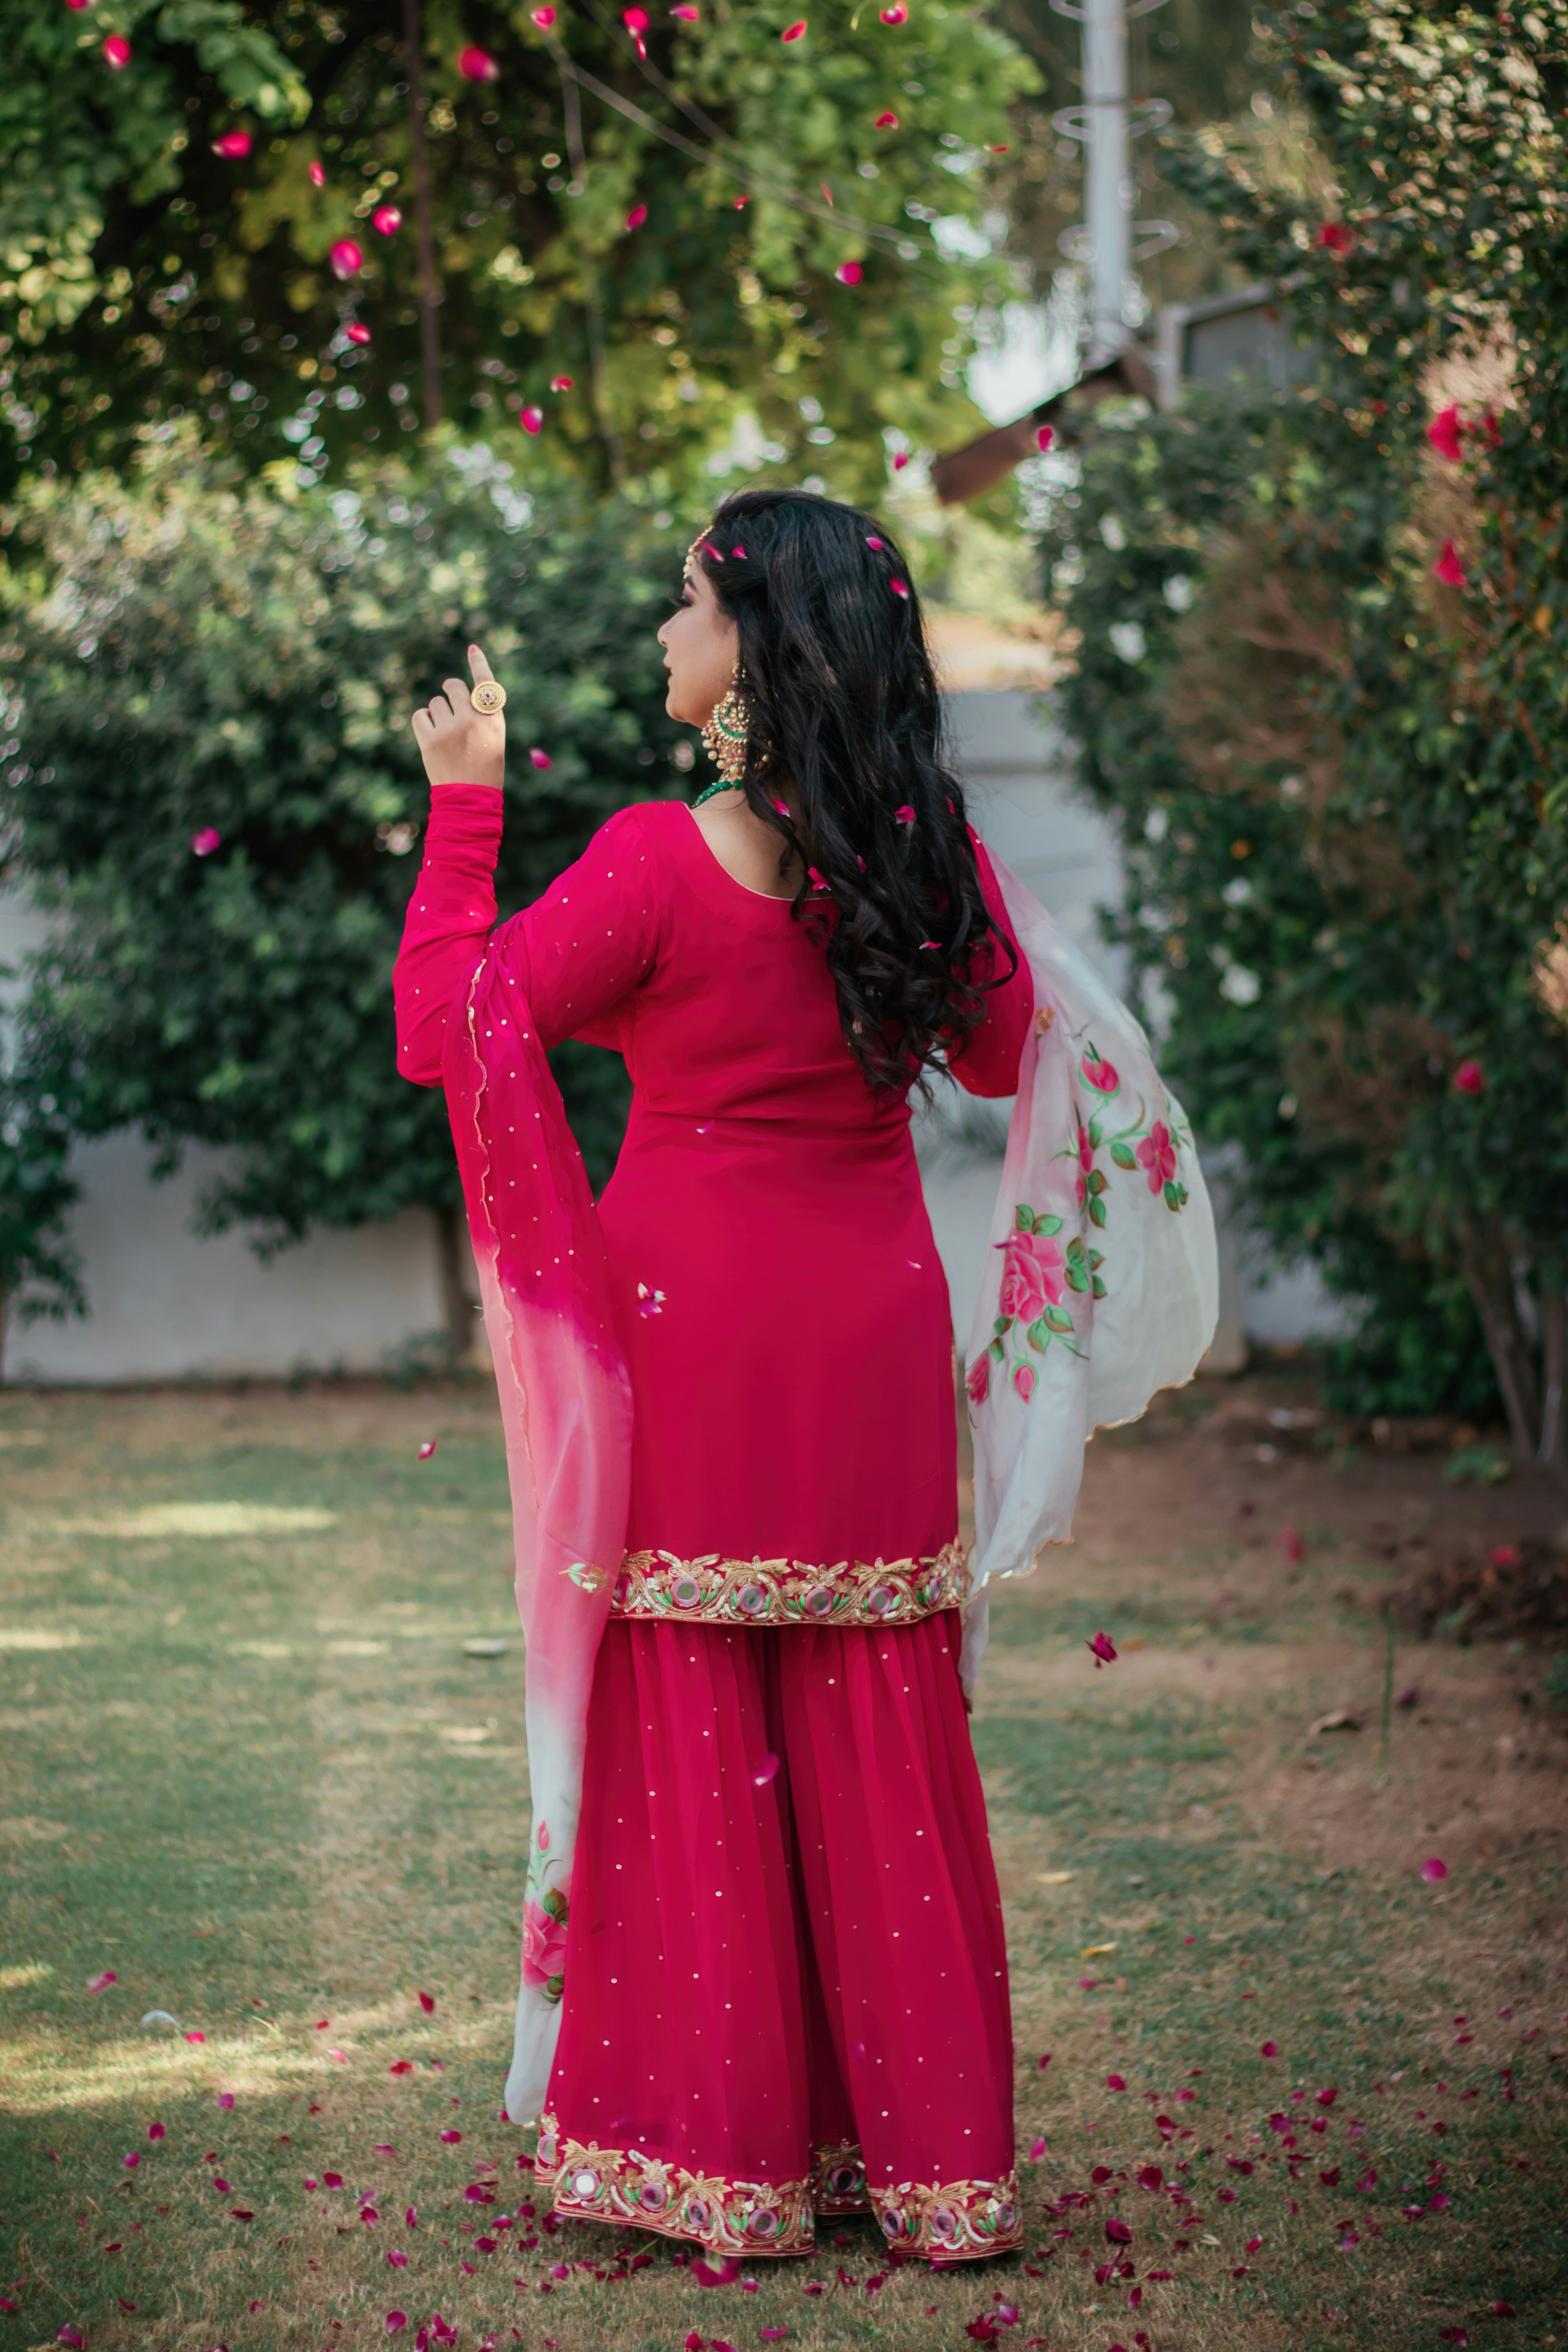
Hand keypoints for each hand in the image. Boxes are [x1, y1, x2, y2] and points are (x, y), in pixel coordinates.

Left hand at [411, 644, 504, 789]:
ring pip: (436, 701)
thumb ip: (481, 715)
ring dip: (438, 712)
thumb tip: (458, 690)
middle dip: (451, 693)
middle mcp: (472, 720)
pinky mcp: (430, 740)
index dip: (478, 663)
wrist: (469, 800)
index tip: (472, 648)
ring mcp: (450, 729)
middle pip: (454, 686)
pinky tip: (431, 735)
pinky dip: (423, 721)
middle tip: (453, 711)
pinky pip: (420, 715)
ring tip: (445, 733)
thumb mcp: (493, 739)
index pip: (486, 684)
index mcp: (493, 720)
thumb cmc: (484, 769)